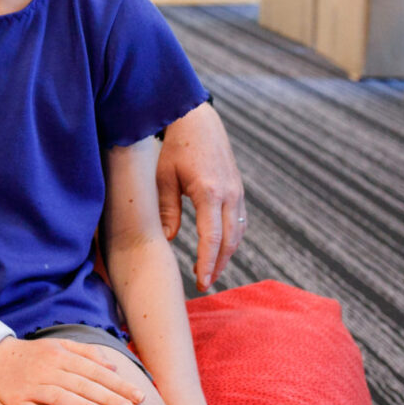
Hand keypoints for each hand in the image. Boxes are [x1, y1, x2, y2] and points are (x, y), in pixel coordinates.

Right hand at [0, 337, 144, 404]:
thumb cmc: (31, 355)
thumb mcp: (56, 345)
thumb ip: (85, 353)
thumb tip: (113, 366)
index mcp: (59, 355)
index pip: (94, 370)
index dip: (118, 383)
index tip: (139, 396)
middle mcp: (47, 369)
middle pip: (82, 383)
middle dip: (108, 396)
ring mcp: (31, 386)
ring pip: (60, 396)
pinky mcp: (16, 402)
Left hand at [156, 103, 245, 290]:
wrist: (197, 121)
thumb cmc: (175, 148)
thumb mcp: (164, 177)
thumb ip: (167, 209)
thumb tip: (168, 239)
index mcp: (209, 192)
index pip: (211, 238)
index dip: (207, 263)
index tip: (201, 282)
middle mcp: (229, 194)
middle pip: (229, 241)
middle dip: (218, 265)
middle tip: (203, 283)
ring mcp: (237, 191)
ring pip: (237, 232)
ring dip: (226, 254)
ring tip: (209, 270)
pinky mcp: (238, 188)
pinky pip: (239, 220)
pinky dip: (231, 238)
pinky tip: (218, 247)